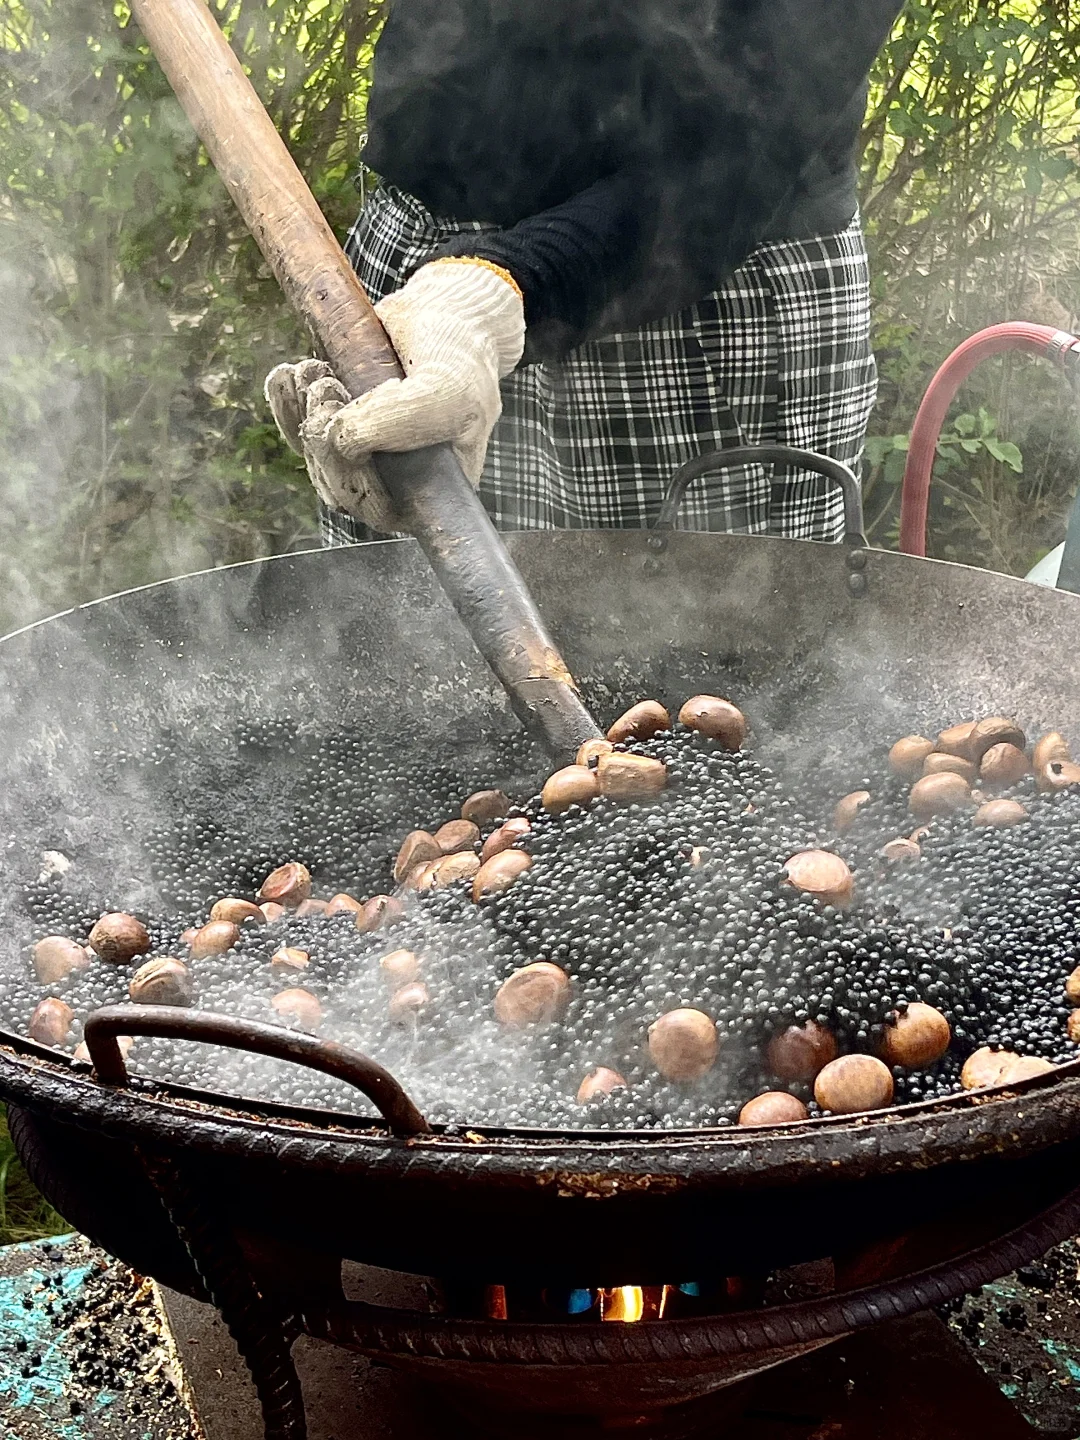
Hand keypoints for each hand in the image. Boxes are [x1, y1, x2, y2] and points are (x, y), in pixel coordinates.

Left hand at [265, 259, 524, 528]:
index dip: (353, 482)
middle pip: (339, 488)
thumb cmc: (458, 359)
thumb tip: (343, 441)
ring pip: (315, 458)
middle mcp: (397, 481)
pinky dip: (286, 402)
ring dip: (305, 413)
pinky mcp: (337, 424)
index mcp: (430, 489)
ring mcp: (364, 453)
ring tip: (319, 373)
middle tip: (328, 390)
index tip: (346, 437)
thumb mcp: (444, 390)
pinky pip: (296, 429)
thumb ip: (401, 421)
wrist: (445, 314)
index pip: (380, 511)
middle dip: (323, 440)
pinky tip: (293, 374)